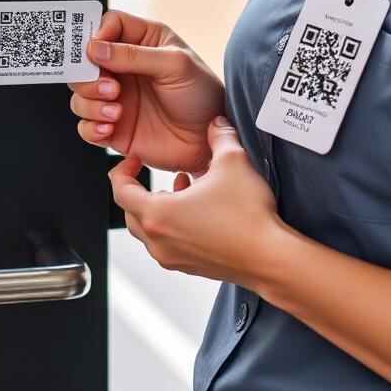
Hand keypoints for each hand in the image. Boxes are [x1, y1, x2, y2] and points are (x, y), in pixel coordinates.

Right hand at [67, 9, 225, 174]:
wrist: (209, 141)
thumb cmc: (202, 95)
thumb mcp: (175, 65)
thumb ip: (134, 55)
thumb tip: (95, 48)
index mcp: (143, 41)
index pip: (109, 25)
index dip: (97, 34)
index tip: (96, 50)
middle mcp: (125, 67)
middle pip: (84, 61)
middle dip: (88, 76)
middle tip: (111, 88)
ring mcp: (117, 97)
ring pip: (80, 94)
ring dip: (90, 103)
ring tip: (116, 112)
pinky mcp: (113, 127)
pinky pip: (86, 126)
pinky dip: (91, 127)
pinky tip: (109, 128)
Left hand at [108, 115, 281, 284]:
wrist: (270, 258)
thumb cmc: (247, 216)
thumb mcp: (232, 161)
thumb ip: (219, 136)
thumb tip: (216, 123)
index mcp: (158, 215)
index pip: (120, 191)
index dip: (122, 170)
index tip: (133, 160)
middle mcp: (159, 241)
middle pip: (130, 213)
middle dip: (139, 190)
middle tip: (151, 174)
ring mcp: (173, 258)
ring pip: (149, 230)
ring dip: (158, 206)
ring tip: (181, 185)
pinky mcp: (190, 267)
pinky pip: (167, 243)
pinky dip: (172, 224)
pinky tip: (197, 208)